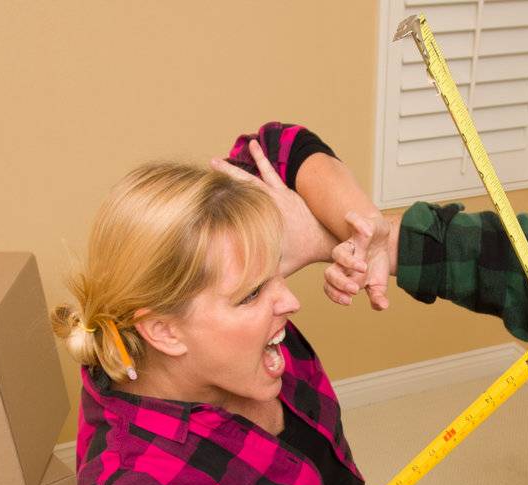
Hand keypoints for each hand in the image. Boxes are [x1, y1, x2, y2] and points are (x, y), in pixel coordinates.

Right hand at [210, 140, 327, 275]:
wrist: (327, 237)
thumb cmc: (304, 254)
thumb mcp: (280, 268)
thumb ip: (263, 279)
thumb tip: (244, 296)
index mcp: (264, 220)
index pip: (236, 210)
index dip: (218, 204)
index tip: (200, 197)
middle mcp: (269, 204)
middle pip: (241, 188)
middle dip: (222, 178)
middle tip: (206, 167)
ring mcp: (277, 194)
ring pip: (252, 177)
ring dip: (234, 169)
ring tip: (218, 159)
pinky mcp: (285, 190)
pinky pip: (270, 172)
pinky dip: (261, 159)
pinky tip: (254, 145)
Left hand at [325, 211, 391, 309]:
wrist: (381, 241)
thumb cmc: (375, 264)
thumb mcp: (378, 284)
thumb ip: (377, 297)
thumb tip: (382, 306)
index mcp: (346, 276)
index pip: (330, 286)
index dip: (335, 294)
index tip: (348, 301)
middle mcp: (344, 262)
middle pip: (330, 272)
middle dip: (340, 282)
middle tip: (355, 289)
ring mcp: (351, 245)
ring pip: (338, 252)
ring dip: (348, 261)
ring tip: (363, 267)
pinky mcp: (361, 227)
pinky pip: (353, 221)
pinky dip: (357, 224)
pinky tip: (367, 232)